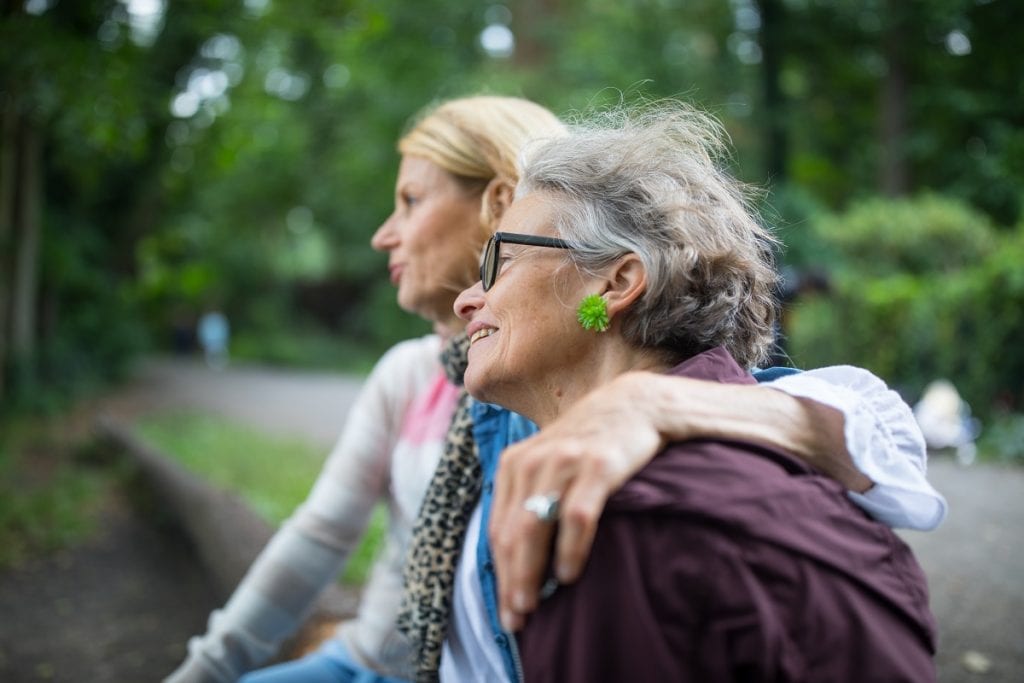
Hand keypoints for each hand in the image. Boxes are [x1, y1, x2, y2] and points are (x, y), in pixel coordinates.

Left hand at [488, 372, 663, 630]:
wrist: (635, 405)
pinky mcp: (597, 466)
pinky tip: (569, 575)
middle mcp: (533, 461)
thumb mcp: (549, 462)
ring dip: (532, 572)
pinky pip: (576, 516)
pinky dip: (570, 550)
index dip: (499, 574)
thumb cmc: (591, 444)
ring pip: (535, 527)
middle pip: (511, 533)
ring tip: (535, 605)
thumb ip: (528, 498)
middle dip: (511, 581)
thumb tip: (517, 561)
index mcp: (514, 464)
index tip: (505, 610)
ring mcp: (564, 462)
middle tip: (518, 618)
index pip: (498, 529)